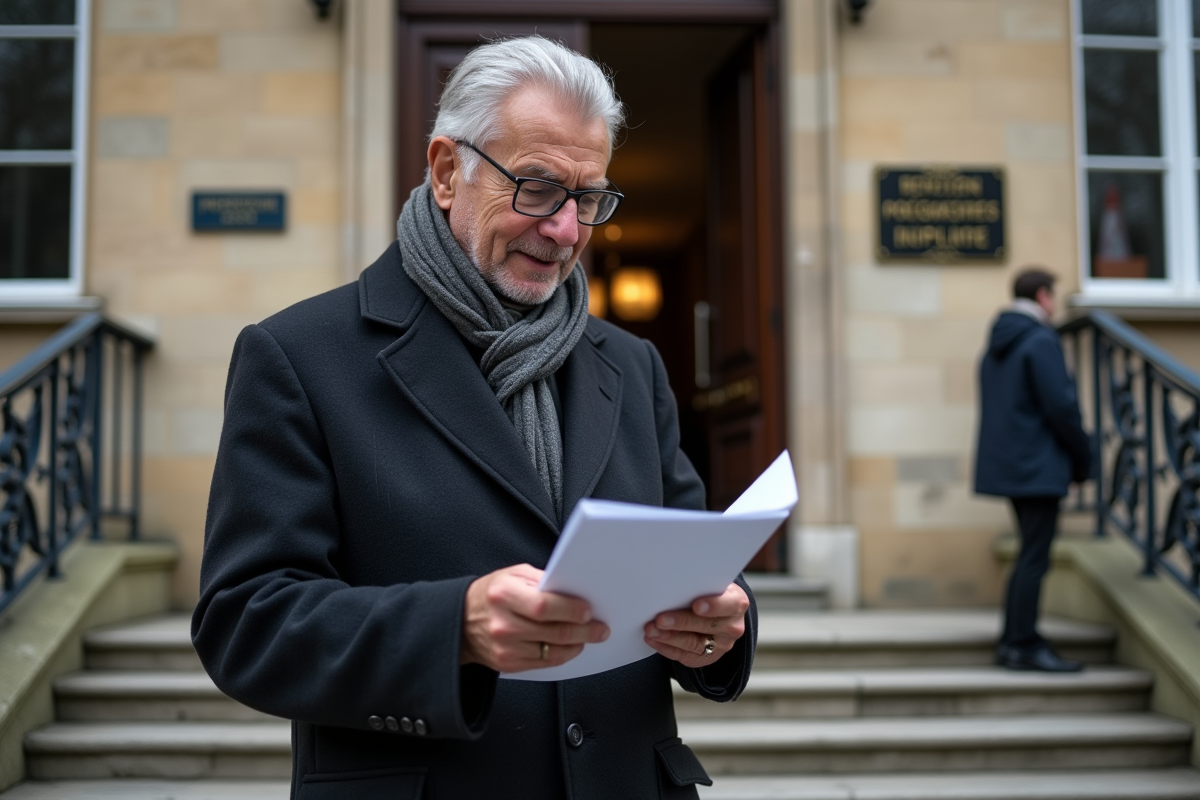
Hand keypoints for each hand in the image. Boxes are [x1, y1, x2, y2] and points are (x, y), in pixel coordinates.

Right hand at [461, 563, 609, 672]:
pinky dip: (563, 654)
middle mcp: (503, 623)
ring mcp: (506, 647)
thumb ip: (542, 580)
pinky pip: (545, 663)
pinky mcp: (508, 664)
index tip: (588, 610)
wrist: (461, 622)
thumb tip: (573, 591)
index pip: (544, 606)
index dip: (570, 610)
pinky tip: (571, 646)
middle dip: (584, 630)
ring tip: (588, 636)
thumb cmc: (490, 594)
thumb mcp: (512, 575)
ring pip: (553, 650)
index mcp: (504, 594)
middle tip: (600, 628)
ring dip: (577, 644)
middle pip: (554, 631)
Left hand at [643, 582, 748, 667]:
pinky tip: (653, 639)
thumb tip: (674, 581)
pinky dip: (666, 648)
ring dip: (669, 637)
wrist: (718, 613)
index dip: (714, 606)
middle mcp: (732, 627)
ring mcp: (720, 645)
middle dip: (681, 622)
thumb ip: (700, 584)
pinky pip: (685, 656)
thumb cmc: (710, 593)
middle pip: (706, 626)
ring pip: (693, 644)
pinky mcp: (706, 658)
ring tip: (651, 630)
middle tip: (659, 619)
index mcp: (737, 603)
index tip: (696, 605)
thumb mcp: (713, 584)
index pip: (729, 605)